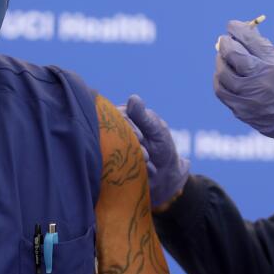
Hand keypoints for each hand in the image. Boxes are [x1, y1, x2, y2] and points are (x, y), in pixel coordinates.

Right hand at [120, 95, 189, 211]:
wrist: (164, 175)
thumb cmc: (163, 148)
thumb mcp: (158, 131)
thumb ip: (144, 117)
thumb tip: (133, 98)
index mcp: (126, 115)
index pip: (119, 115)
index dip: (129, 126)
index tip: (141, 137)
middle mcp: (115, 128)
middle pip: (112, 131)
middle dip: (131, 143)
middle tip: (146, 154)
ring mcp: (111, 144)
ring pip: (110, 147)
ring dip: (130, 156)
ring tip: (147, 162)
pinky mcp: (110, 161)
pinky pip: (109, 163)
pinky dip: (127, 167)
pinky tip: (142, 169)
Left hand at [214, 19, 273, 151]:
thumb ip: (265, 51)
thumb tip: (245, 33)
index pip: (250, 41)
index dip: (237, 29)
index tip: (232, 25)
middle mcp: (261, 82)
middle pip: (232, 56)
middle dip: (226, 44)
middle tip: (225, 41)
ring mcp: (249, 99)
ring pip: (222, 75)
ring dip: (220, 62)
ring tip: (225, 58)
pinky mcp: (242, 112)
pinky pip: (223, 92)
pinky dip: (220, 81)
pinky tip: (224, 76)